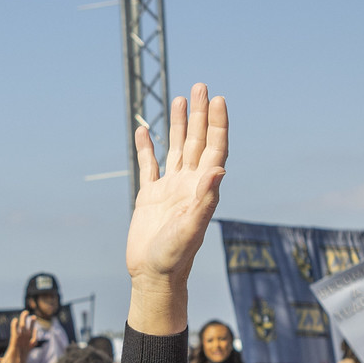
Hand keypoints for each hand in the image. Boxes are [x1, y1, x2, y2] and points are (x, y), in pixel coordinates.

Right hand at [125, 85, 228, 335]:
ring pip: (175, 148)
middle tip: (201, 86)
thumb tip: (219, 169)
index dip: (217, 124)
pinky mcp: (149, 197)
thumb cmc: (175, 257)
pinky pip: (148, 166)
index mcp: (202, 189)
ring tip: (180, 98)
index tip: (218, 99)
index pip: (214, 149)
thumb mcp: (191, 228)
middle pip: (196, 141)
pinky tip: (144, 130)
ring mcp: (169, 189)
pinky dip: (147, 147)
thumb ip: (205, 199)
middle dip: (199, 114)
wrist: (154, 276)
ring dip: (178, 124)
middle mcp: (188, 184)